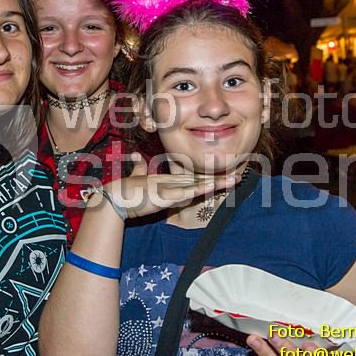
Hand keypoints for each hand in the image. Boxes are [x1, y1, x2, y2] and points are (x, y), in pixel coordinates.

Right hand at [101, 153, 240, 218]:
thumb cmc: (123, 191)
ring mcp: (171, 189)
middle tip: (241, 174)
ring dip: (219, 182)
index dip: (209, 176)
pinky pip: (189, 193)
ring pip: (200, 185)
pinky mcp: (167, 196)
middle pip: (201, 180)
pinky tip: (215, 186)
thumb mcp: (135, 178)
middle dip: (220, 178)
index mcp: (167, 180)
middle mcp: (172, 182)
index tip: (224, 173)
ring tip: (236, 179)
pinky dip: (203, 189)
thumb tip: (137, 157)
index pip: (193, 179)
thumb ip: (139, 168)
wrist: (114, 198)